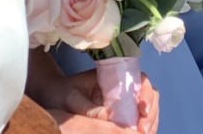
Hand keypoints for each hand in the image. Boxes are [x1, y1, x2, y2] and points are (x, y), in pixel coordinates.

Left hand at [44, 69, 158, 133]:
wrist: (51, 95)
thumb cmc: (60, 92)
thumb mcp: (72, 99)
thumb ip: (90, 108)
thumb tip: (111, 118)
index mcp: (113, 76)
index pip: (140, 80)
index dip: (146, 94)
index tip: (142, 110)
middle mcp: (122, 87)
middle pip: (149, 96)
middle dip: (151, 114)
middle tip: (143, 130)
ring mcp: (123, 101)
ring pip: (148, 110)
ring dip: (150, 124)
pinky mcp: (120, 114)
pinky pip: (138, 121)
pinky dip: (143, 128)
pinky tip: (139, 133)